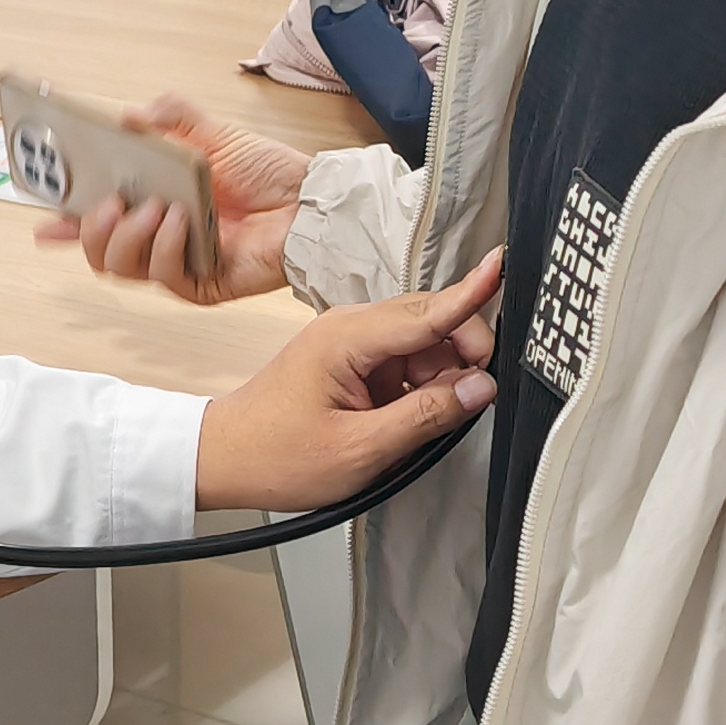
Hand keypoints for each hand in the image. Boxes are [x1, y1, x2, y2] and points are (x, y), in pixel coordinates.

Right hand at [34, 94, 312, 303]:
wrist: (311, 202)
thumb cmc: (269, 173)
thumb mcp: (214, 133)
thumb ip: (172, 117)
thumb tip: (129, 115)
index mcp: (153, 202)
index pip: (96, 216)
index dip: (64, 220)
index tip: (43, 215)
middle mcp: (157, 236)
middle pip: (96, 249)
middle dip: (88, 228)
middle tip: (106, 203)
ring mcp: (175, 263)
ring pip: (118, 266)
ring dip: (128, 235)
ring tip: (152, 209)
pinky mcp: (198, 285)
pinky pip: (162, 274)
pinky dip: (164, 245)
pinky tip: (182, 223)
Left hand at [191, 251, 500, 512]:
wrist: (224, 459)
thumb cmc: (277, 456)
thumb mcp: (360, 449)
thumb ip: (425, 416)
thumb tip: (479, 389)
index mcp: (346, 339)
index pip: (426, 311)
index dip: (470, 293)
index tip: (500, 265)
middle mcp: (349, 327)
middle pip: (431, 320)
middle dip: (463, 354)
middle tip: (472, 399)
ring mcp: (350, 341)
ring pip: (422, 341)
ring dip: (440, 374)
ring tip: (425, 421)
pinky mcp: (351, 360)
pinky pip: (404, 360)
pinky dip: (420, 384)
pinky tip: (408, 416)